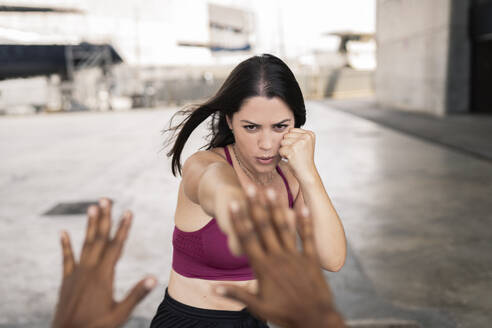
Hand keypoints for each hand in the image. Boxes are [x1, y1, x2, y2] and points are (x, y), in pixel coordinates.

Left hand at [52, 198, 156, 327]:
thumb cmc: (97, 327)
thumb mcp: (120, 313)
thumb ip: (136, 295)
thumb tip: (153, 278)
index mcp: (103, 276)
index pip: (116, 246)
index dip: (123, 228)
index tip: (128, 212)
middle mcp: (89, 270)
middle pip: (99, 239)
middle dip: (104, 218)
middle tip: (106, 199)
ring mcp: (77, 273)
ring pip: (85, 244)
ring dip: (89, 225)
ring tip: (92, 207)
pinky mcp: (67, 280)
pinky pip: (67, 258)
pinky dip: (65, 245)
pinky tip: (63, 232)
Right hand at [214, 189, 344, 327]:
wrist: (314, 320)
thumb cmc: (284, 315)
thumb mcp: (257, 306)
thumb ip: (235, 293)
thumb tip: (213, 288)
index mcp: (263, 268)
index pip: (247, 239)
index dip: (240, 220)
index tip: (234, 203)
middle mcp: (278, 258)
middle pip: (265, 227)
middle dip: (257, 206)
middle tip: (252, 188)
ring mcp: (295, 257)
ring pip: (284, 228)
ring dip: (277, 208)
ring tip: (272, 191)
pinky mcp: (311, 259)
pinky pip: (307, 237)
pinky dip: (305, 222)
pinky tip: (302, 207)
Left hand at [279, 128, 315, 179]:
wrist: (306, 173)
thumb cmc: (303, 159)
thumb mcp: (304, 144)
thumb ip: (297, 135)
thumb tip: (281, 128)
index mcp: (310, 134)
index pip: (291, 130)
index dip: (291, 140)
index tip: (298, 148)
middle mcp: (306, 137)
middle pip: (286, 135)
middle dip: (287, 145)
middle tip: (296, 153)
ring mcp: (300, 143)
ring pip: (282, 142)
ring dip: (285, 150)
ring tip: (294, 156)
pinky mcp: (293, 150)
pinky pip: (280, 150)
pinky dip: (283, 156)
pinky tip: (291, 159)